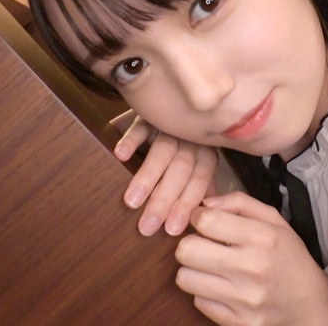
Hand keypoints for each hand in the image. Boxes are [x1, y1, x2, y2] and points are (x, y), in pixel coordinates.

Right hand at [111, 110, 218, 235]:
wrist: (182, 98)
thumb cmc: (189, 143)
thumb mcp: (200, 162)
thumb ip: (202, 186)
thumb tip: (206, 213)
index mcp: (206, 154)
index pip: (199, 181)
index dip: (186, 205)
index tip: (172, 229)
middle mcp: (191, 140)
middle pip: (180, 171)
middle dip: (164, 200)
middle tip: (147, 226)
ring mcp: (170, 125)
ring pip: (162, 151)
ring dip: (148, 177)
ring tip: (131, 202)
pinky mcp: (149, 114)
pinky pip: (141, 126)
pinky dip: (132, 140)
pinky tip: (120, 156)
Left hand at [175, 192, 327, 324]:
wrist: (311, 305)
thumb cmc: (289, 257)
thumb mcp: (275, 221)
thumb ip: (240, 203)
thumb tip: (205, 203)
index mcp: (263, 238)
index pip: (206, 221)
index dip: (198, 217)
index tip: (204, 221)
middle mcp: (252, 268)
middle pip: (187, 250)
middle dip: (190, 243)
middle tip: (203, 245)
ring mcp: (244, 299)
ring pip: (185, 278)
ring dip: (193, 269)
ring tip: (209, 267)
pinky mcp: (238, 322)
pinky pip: (198, 302)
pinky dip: (205, 293)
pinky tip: (221, 287)